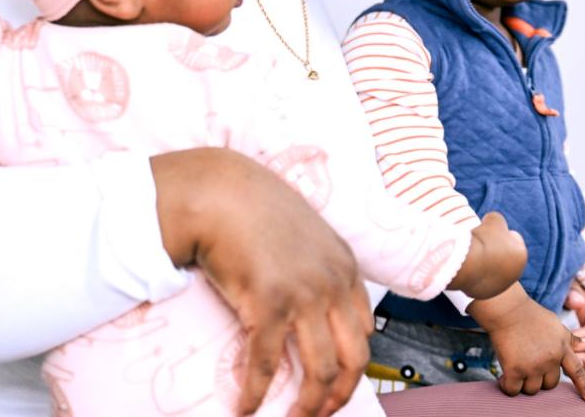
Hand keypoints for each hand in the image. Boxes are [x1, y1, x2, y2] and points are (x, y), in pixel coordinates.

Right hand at [152, 148, 371, 416]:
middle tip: (320, 413)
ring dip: (307, 405)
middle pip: (354, 358)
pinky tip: (246, 408)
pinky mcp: (270, 304)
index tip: (336, 382)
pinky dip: (256, 393)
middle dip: (339, 395)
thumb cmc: (252, 207)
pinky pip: (266, 364)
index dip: (352, 364)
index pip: (364, 329)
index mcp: (345, 266)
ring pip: (320, 370)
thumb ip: (313, 266)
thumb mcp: (302, 233)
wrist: (219, 191)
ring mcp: (305, 295)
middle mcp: (333, 283)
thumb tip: (305, 304)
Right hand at [449, 211, 526, 298]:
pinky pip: (480, 281)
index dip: (500, 233)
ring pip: (492, 271)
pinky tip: (466, 266)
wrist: (466, 263)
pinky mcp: (484, 294)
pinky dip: (475, 275)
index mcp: (521, 255)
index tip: (488, 231)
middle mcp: (515, 274)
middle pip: (504, 257)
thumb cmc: (482, 240)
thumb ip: (497, 220)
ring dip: (485, 264)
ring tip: (471, 254)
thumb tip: (491, 222)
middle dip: (494, 250)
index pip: (513, 239)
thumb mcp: (493, 220)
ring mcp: (500, 286)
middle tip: (479, 243)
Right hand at [469, 286, 584, 403]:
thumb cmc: (529, 314)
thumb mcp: (555, 324)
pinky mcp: (514, 369)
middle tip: (528, 366)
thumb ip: (571, 339)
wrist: (507, 308)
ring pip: (532, 390)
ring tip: (516, 369)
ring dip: (524, 383)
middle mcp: (550, 360)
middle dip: (540, 379)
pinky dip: (508, 386)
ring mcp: (532, 366)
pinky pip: (513, 389)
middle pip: (550, 385)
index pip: (578, 371)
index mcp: (562, 348)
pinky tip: (504, 378)